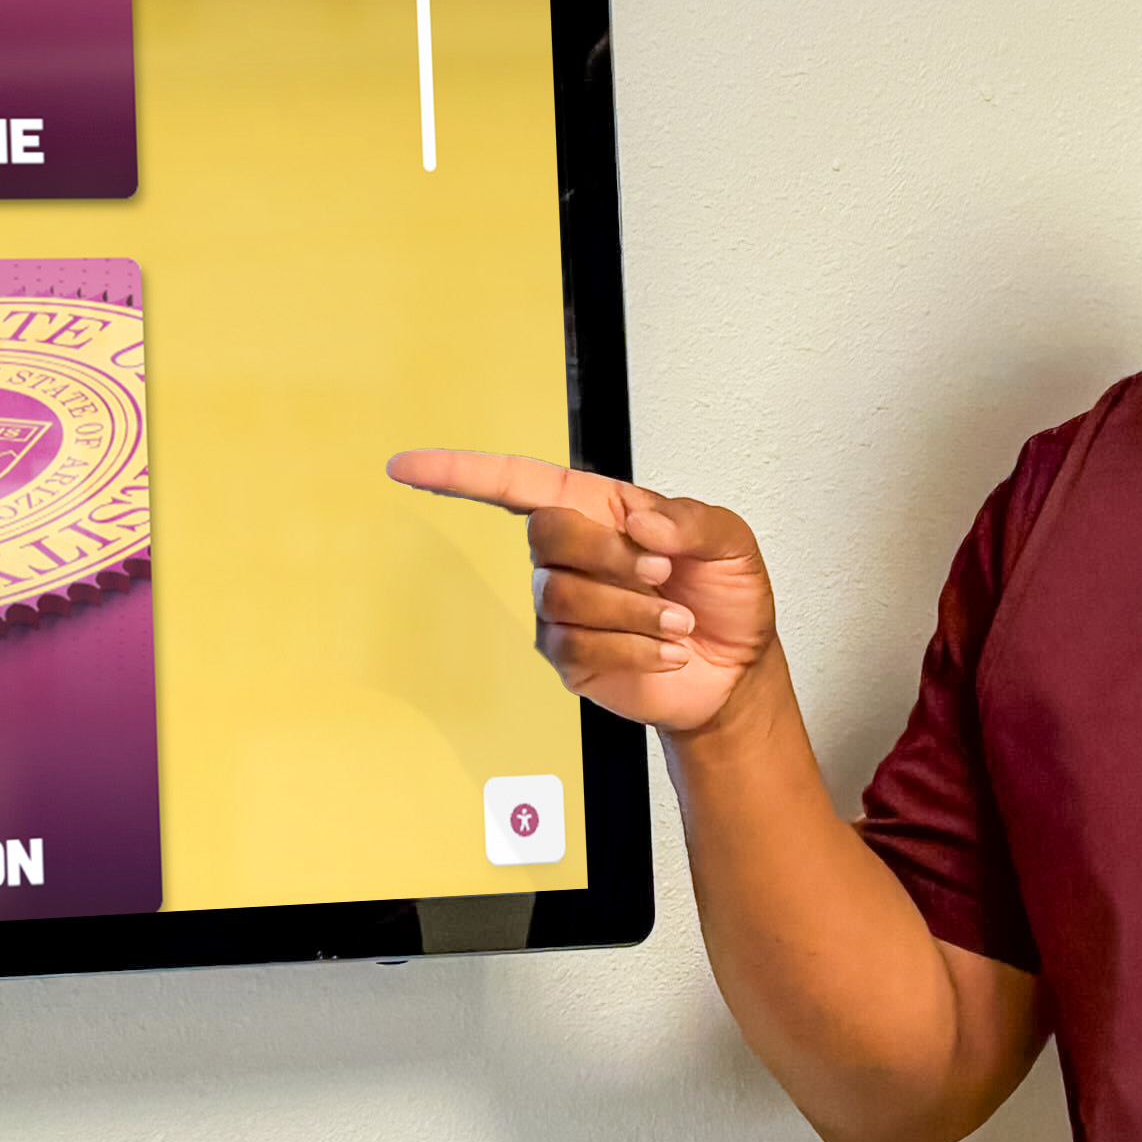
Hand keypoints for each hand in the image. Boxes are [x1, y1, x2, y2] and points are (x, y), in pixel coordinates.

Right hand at [387, 450, 782, 737]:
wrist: (736, 674)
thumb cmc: (727, 598)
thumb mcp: (731, 543)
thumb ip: (690, 520)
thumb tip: (636, 521)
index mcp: (598, 509)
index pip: (514, 483)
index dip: (457, 473)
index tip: (405, 467)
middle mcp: (569, 554)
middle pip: (546, 534)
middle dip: (611, 557)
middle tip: (661, 576)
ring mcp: (561, 607)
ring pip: (563, 596)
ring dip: (632, 612)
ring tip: (675, 624)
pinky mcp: (567, 656)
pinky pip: (579, 644)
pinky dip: (635, 648)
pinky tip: (664, 651)